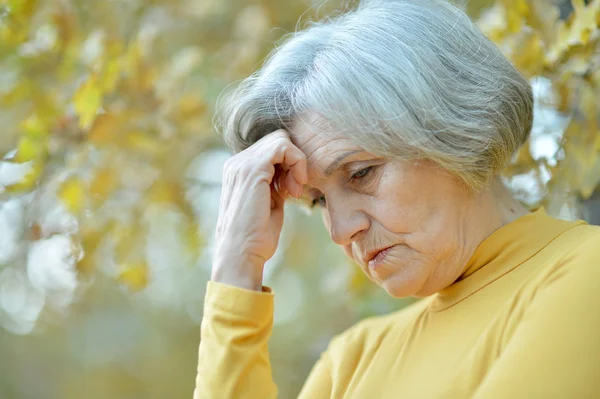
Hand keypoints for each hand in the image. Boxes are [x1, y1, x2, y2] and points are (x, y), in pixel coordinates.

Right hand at [211, 130, 307, 290]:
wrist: (241, 254)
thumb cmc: (256, 236)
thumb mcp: (268, 202)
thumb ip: (275, 184)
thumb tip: (290, 174)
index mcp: (239, 170)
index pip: (271, 150)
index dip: (288, 166)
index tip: (292, 191)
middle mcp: (237, 163)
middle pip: (277, 141)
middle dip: (293, 162)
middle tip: (294, 190)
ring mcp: (243, 164)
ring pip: (282, 141)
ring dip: (296, 163)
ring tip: (294, 190)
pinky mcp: (253, 169)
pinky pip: (283, 147)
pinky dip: (297, 163)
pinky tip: (294, 188)